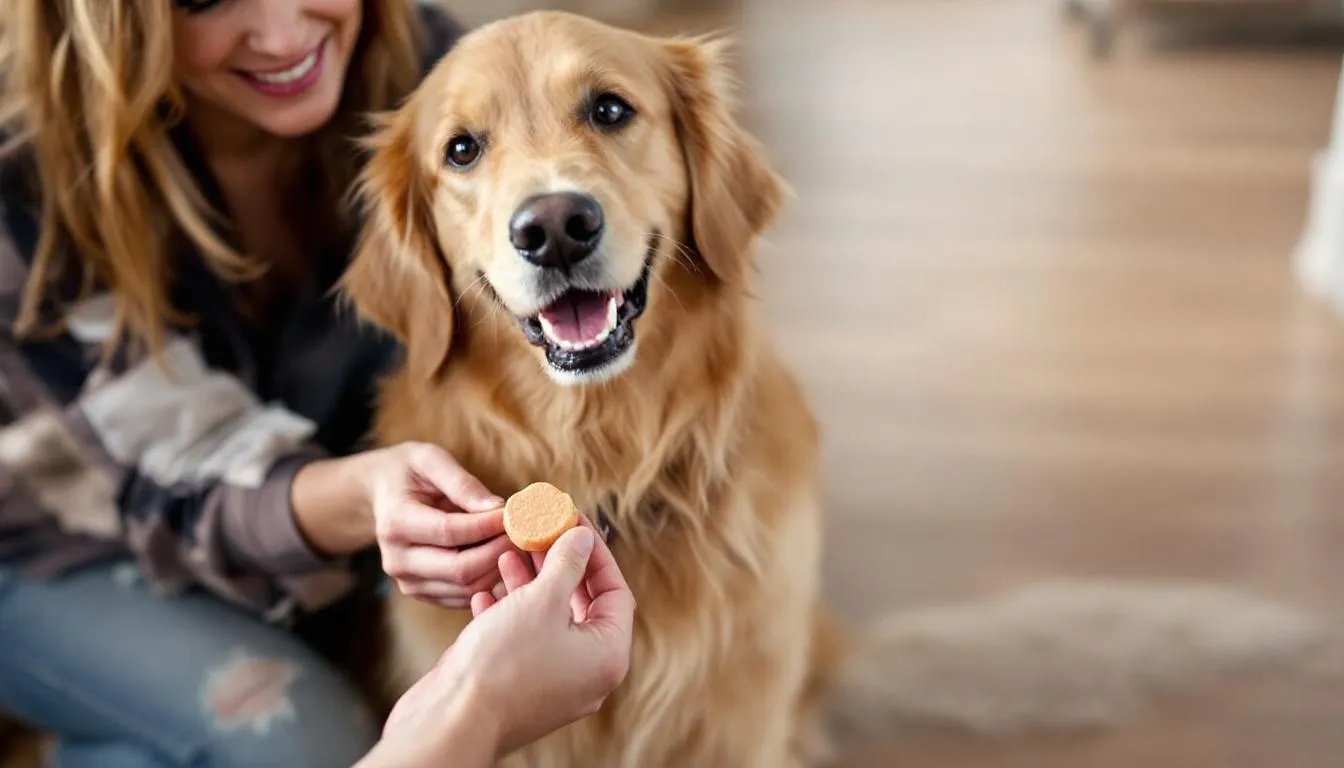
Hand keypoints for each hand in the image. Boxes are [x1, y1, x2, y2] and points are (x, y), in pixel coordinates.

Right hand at [365, 442, 515, 608]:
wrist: (383, 495)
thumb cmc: (410, 472)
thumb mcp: (431, 460)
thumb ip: (462, 483)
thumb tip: (497, 508)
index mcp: (395, 522)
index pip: (449, 531)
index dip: (487, 526)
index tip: (514, 515)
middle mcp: (397, 559)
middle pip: (459, 569)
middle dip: (499, 551)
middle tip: (525, 533)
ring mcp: (408, 581)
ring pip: (466, 588)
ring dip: (500, 569)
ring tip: (519, 545)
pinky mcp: (422, 593)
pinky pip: (464, 597)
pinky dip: (490, 582)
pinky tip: (506, 559)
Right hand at [368, 521, 635, 766]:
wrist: (451, 721)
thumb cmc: (501, 665)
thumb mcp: (541, 600)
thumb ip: (567, 564)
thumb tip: (583, 538)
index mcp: (607, 657)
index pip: (616, 592)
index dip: (596, 554)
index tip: (574, 524)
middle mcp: (587, 674)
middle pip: (583, 605)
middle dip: (559, 567)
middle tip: (541, 535)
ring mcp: (553, 683)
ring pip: (549, 621)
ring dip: (530, 585)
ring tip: (508, 554)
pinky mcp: (519, 687)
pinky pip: (524, 641)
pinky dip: (509, 613)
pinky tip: (485, 592)